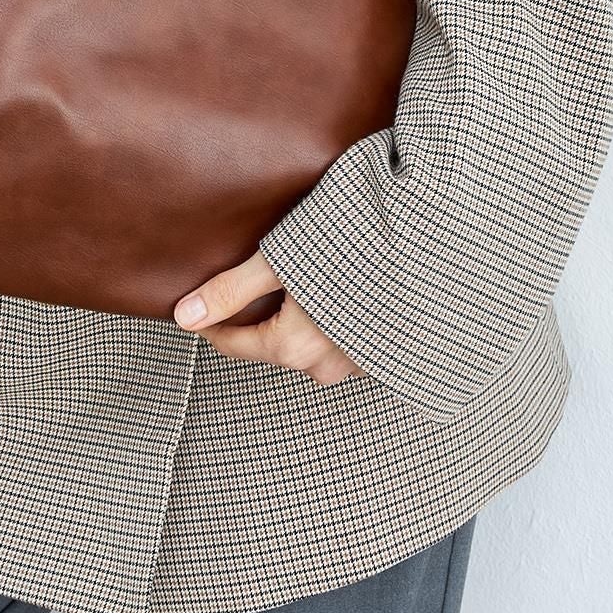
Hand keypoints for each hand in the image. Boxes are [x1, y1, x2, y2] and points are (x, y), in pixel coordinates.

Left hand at [173, 250, 364, 385]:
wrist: (429, 245)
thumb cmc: (353, 246)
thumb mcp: (281, 261)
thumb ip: (231, 290)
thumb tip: (183, 316)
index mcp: (294, 348)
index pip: (234, 345)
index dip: (212, 321)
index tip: (197, 303)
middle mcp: (326, 366)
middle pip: (271, 345)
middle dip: (256, 317)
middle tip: (248, 282)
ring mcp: (358, 362)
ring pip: (307, 345)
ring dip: (297, 319)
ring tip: (298, 280)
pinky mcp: (382, 349)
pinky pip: (340, 340)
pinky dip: (329, 319)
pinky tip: (334, 288)